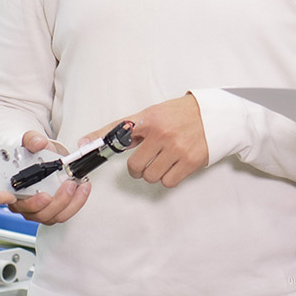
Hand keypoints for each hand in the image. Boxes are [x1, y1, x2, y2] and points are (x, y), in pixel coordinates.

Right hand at [9, 131, 90, 225]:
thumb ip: (32, 140)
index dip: (30, 203)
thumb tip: (38, 143)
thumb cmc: (36, 154)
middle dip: (56, 202)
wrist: (49, 157)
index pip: (17, 204)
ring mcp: (40, 210)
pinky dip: (76, 203)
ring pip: (53, 216)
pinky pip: (65, 213)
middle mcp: (25, 204)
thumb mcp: (32, 141)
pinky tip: (82, 189)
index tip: (44, 195)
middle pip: (38, 213)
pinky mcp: (54, 211)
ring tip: (76, 184)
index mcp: (14, 189)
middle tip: (67, 185)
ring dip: (69, 202)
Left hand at [89, 94, 206, 187]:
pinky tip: (172, 167)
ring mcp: (177, 148)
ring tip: (160, 163)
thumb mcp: (150, 114)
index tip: (84, 147)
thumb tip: (88, 139)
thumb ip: (122, 128)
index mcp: (148, 120)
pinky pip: (168, 182)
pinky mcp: (190, 161)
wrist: (211, 115)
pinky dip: (167, 178)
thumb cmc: (177, 114)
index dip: (98, 141)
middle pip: (135, 166)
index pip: (117, 133)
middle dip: (137, 168)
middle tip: (144, 162)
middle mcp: (161, 134)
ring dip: (152, 174)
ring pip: (151, 176)